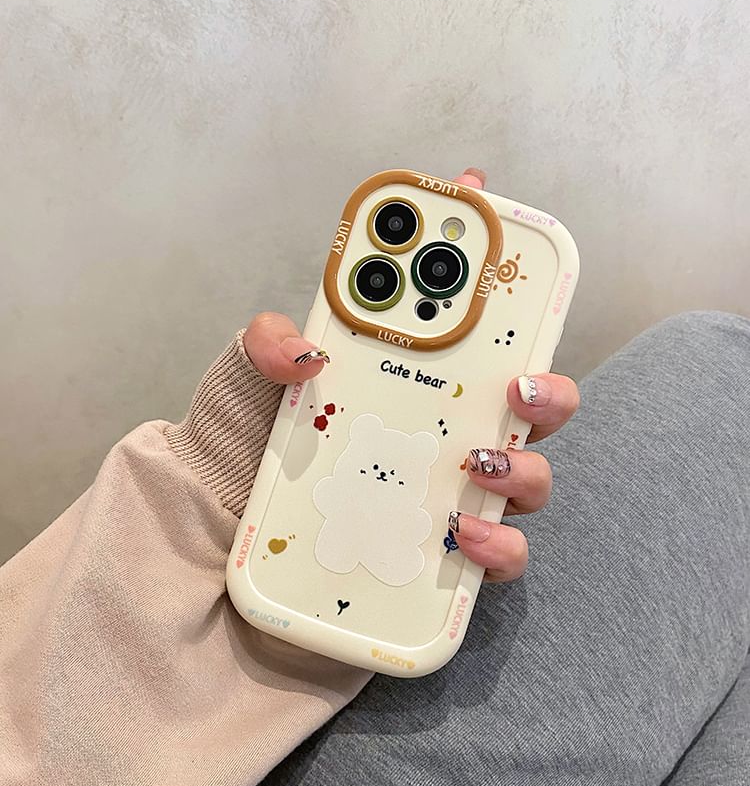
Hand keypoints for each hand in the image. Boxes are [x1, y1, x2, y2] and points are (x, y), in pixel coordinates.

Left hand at [244, 168, 578, 583]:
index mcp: (405, 381)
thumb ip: (266, 345)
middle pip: (525, 407)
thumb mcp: (244, 382)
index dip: (494, 276)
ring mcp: (445, 498)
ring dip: (523, 465)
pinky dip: (500, 544)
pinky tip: (466, 533)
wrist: (213, 546)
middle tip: (518, 383)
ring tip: (481, 462)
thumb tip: (307, 349)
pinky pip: (500, 556)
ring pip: (528, 477)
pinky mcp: (440, 563)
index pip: (466, 331)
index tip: (500, 222)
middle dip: (545, 386)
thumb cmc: (241, 455)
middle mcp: (437, 437)